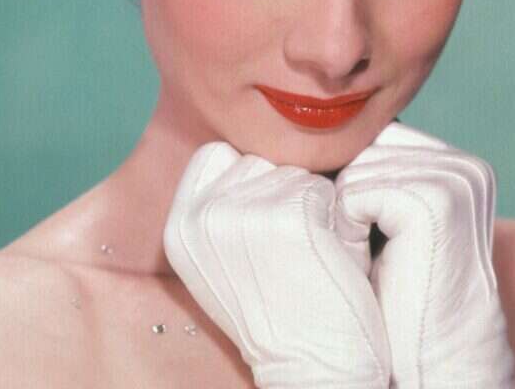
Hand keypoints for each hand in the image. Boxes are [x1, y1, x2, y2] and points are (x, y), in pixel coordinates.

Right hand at [163, 141, 391, 388]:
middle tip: (291, 246)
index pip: (217, 155)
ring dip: (313, 202)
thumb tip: (244, 147)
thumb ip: (220, 205)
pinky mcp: (288, 214)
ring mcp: (242, 212)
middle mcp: (200, 216)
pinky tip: (329, 255)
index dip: (252, 180)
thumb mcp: (224, 258)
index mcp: (178, 226)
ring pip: (293, 169)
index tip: (267, 226)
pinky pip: (323, 186)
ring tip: (309, 253)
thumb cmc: (281, 308)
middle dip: (283, 189)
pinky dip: (336, 216)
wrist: (313, 367)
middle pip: (258, 158)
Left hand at [333, 122, 514, 388]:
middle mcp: (463, 164)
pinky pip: (355, 193)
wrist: (429, 356)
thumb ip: (374, 171)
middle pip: (361, 146)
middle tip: (370, 248)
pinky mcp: (436, 199)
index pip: (371, 137)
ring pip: (354, 168)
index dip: (349, 182)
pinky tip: (372, 262)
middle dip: (347, 194)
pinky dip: (348, 229)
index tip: (364, 230)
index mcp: (457, 163)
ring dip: (344, 214)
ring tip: (372, 257)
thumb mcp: (386, 220)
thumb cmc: (396, 294)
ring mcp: (455, 178)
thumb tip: (315, 128)